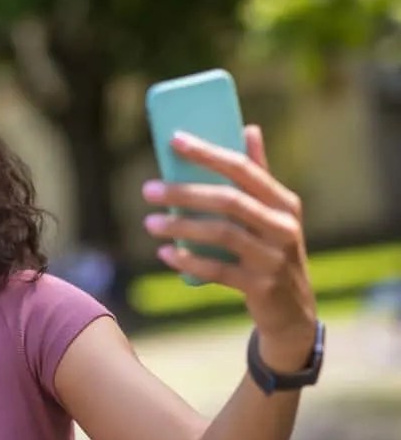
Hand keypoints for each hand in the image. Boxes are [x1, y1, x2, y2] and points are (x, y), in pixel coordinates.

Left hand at [141, 125, 317, 369]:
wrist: (292, 311)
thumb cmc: (272, 251)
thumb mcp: (274, 213)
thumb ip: (259, 175)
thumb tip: (248, 127)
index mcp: (284, 202)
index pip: (243, 168)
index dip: (208, 152)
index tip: (173, 139)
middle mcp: (284, 227)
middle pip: (229, 201)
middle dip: (184, 192)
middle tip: (148, 190)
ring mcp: (275, 258)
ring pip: (222, 235)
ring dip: (181, 227)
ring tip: (150, 223)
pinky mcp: (262, 287)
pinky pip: (219, 271)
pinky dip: (189, 261)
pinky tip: (165, 254)